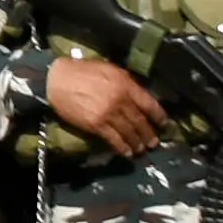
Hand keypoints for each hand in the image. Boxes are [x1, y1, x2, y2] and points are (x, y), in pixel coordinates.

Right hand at [42, 53, 166, 156]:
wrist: (57, 80)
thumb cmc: (84, 71)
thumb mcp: (110, 70)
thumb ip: (127, 83)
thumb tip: (139, 96)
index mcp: (126, 85)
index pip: (149, 104)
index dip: (159, 116)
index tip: (164, 124)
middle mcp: (120, 100)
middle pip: (140, 121)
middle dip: (149, 133)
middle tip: (154, 142)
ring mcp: (108, 114)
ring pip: (129, 132)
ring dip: (137, 143)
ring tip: (141, 149)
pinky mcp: (95, 125)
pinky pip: (113, 139)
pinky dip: (122, 147)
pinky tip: (127, 153)